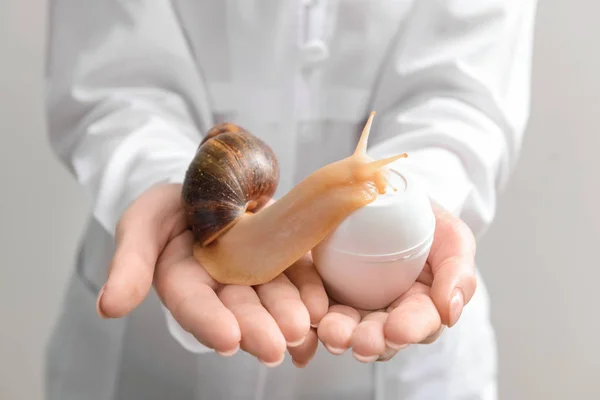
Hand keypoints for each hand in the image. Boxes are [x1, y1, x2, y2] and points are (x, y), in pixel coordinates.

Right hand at [96, 183, 328, 366]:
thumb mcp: (142, 224)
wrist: (210, 182)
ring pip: (274, 297)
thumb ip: (129, 263)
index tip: (226, 339)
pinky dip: (311, 293)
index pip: (194, 305)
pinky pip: (300, 276)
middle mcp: (222, 285)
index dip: (209, 322)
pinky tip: (323, 308)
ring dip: (290, 315)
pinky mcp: (285, 256)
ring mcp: (257, 272)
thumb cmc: (169, 207)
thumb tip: (107, 308)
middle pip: (240, 309)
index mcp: (184, 282)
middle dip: (257, 328)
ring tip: (305, 328)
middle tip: (275, 346)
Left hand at [316, 203, 476, 361]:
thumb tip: (451, 313)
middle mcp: (388, 312)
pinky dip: (315, 317)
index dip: (409, 329)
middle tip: (362, 341)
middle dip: (372, 341)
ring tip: (333, 332)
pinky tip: (312, 317)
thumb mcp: (452, 237)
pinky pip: (319, 310)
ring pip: (349, 330)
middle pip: (382, 336)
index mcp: (421, 305)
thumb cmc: (424, 220)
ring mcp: (355, 306)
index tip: (397, 331)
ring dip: (341, 335)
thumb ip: (458, 271)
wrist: (384, 194)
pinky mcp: (326, 294)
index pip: (419, 323)